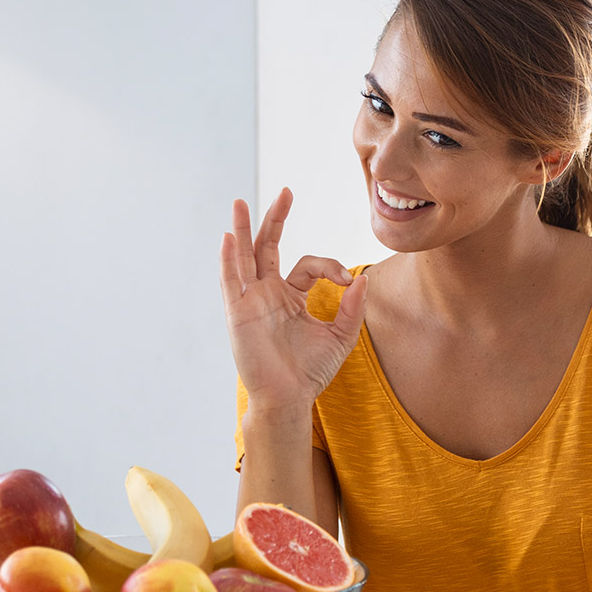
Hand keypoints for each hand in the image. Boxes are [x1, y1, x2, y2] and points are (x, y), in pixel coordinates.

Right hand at [219, 188, 366, 411]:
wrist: (289, 399)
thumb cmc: (310, 373)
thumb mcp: (340, 336)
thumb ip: (352, 308)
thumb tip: (362, 278)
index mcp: (289, 297)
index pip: (307, 265)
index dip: (329, 266)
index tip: (347, 280)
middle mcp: (267, 294)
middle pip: (267, 247)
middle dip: (275, 219)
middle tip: (286, 191)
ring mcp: (250, 301)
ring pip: (244, 257)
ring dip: (243, 229)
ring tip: (240, 202)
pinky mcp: (238, 314)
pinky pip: (231, 281)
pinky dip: (229, 259)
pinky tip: (229, 238)